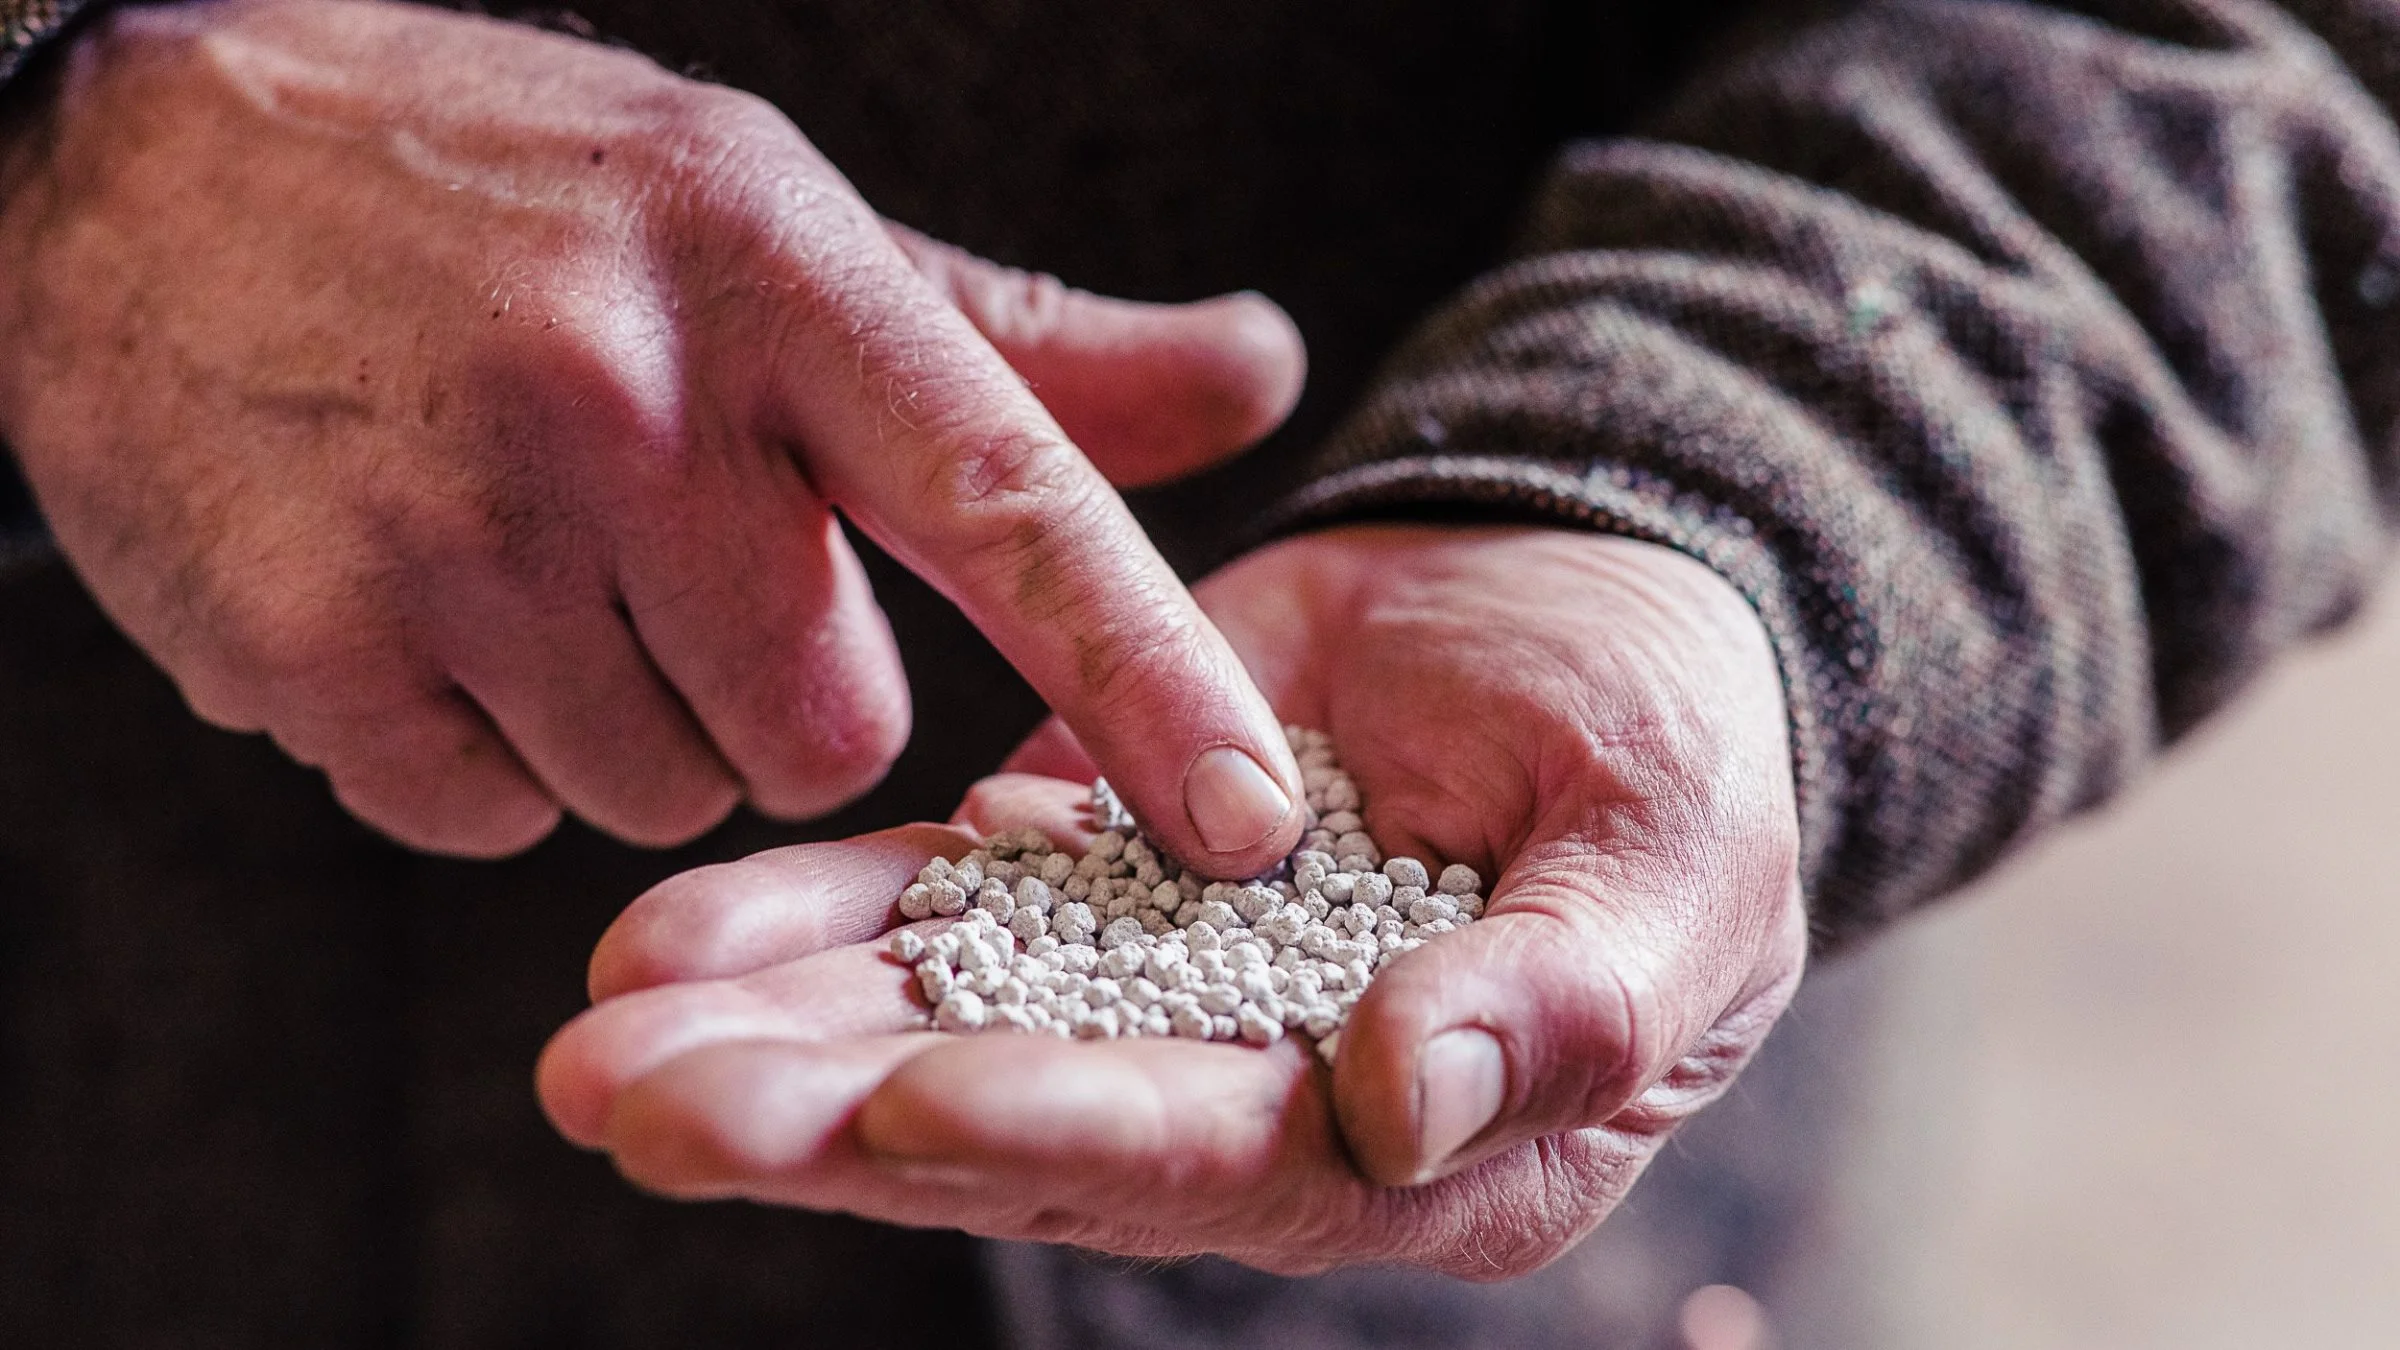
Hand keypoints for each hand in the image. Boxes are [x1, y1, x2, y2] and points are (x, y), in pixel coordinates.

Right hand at [0, 0, 1304, 867]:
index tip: (1253, 818)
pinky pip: (489, 817)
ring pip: (661, 792)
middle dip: (781, 690)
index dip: (1152, 673)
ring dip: (622, 720)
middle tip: (673, 556)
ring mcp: (453, 528)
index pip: (1010, 500)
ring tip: (523, 552)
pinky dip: (475, 751)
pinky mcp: (307, 643)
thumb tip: (1262, 371)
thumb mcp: (771, 219)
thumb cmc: (511, 204)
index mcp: (776, 273)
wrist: (136, 163)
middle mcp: (625, 400)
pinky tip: (415, 597)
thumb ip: (1022, 341)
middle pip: (828, 736)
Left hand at [537, 525, 1807, 1276]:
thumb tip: (1408, 1102)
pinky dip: (816, 921)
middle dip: (830, 1120)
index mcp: (1431, 1143)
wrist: (1583, 609)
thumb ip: (1570, 996)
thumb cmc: (1678, 748)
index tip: (899, 1098)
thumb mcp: (1673, 865)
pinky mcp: (1091, 880)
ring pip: (946, 1028)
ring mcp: (1159, 997)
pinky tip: (671, 938)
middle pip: (1031, 1127)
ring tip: (598, 1034)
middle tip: (633, 1107)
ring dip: (773, 1036)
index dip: (1062, 1131)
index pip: (1224, 1157)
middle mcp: (1266, 1099)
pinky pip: (940, 911)